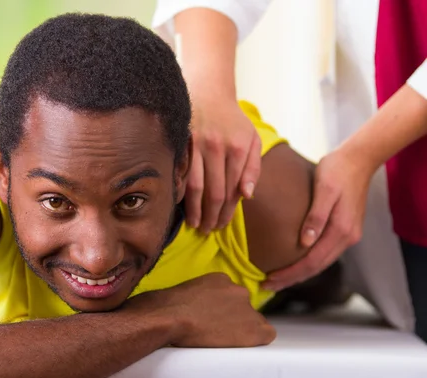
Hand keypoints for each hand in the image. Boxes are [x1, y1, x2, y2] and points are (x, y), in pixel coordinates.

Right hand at [128, 273, 275, 347]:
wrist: (168, 317)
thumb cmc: (164, 307)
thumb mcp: (184, 293)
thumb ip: (200, 296)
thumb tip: (196, 308)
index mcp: (220, 278)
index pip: (232, 296)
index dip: (224, 311)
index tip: (213, 318)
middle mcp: (237, 289)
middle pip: (244, 308)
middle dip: (234, 319)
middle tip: (216, 330)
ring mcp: (246, 307)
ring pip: (254, 321)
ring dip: (241, 329)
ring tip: (221, 338)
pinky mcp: (253, 326)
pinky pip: (266, 334)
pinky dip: (255, 340)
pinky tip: (238, 344)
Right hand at [186, 101, 261, 232]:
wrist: (207, 92)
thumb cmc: (232, 121)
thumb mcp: (252, 140)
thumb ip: (253, 168)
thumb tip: (247, 196)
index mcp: (236, 149)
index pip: (231, 191)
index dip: (226, 213)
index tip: (221, 225)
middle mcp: (216, 148)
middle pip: (213, 193)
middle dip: (211, 216)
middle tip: (208, 230)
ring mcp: (195, 146)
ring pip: (194, 187)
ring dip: (194, 210)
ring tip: (195, 224)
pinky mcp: (179, 143)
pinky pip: (178, 174)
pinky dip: (179, 192)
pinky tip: (180, 205)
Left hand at [263, 148, 372, 290]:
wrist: (358, 160)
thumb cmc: (337, 170)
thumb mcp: (324, 189)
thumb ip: (316, 216)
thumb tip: (305, 243)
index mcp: (341, 230)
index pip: (312, 261)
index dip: (290, 273)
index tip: (269, 280)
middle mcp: (347, 238)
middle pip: (316, 267)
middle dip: (291, 278)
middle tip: (266, 285)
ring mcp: (348, 235)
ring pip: (321, 263)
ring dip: (300, 273)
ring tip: (277, 279)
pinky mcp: (345, 230)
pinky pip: (325, 253)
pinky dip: (309, 262)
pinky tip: (295, 262)